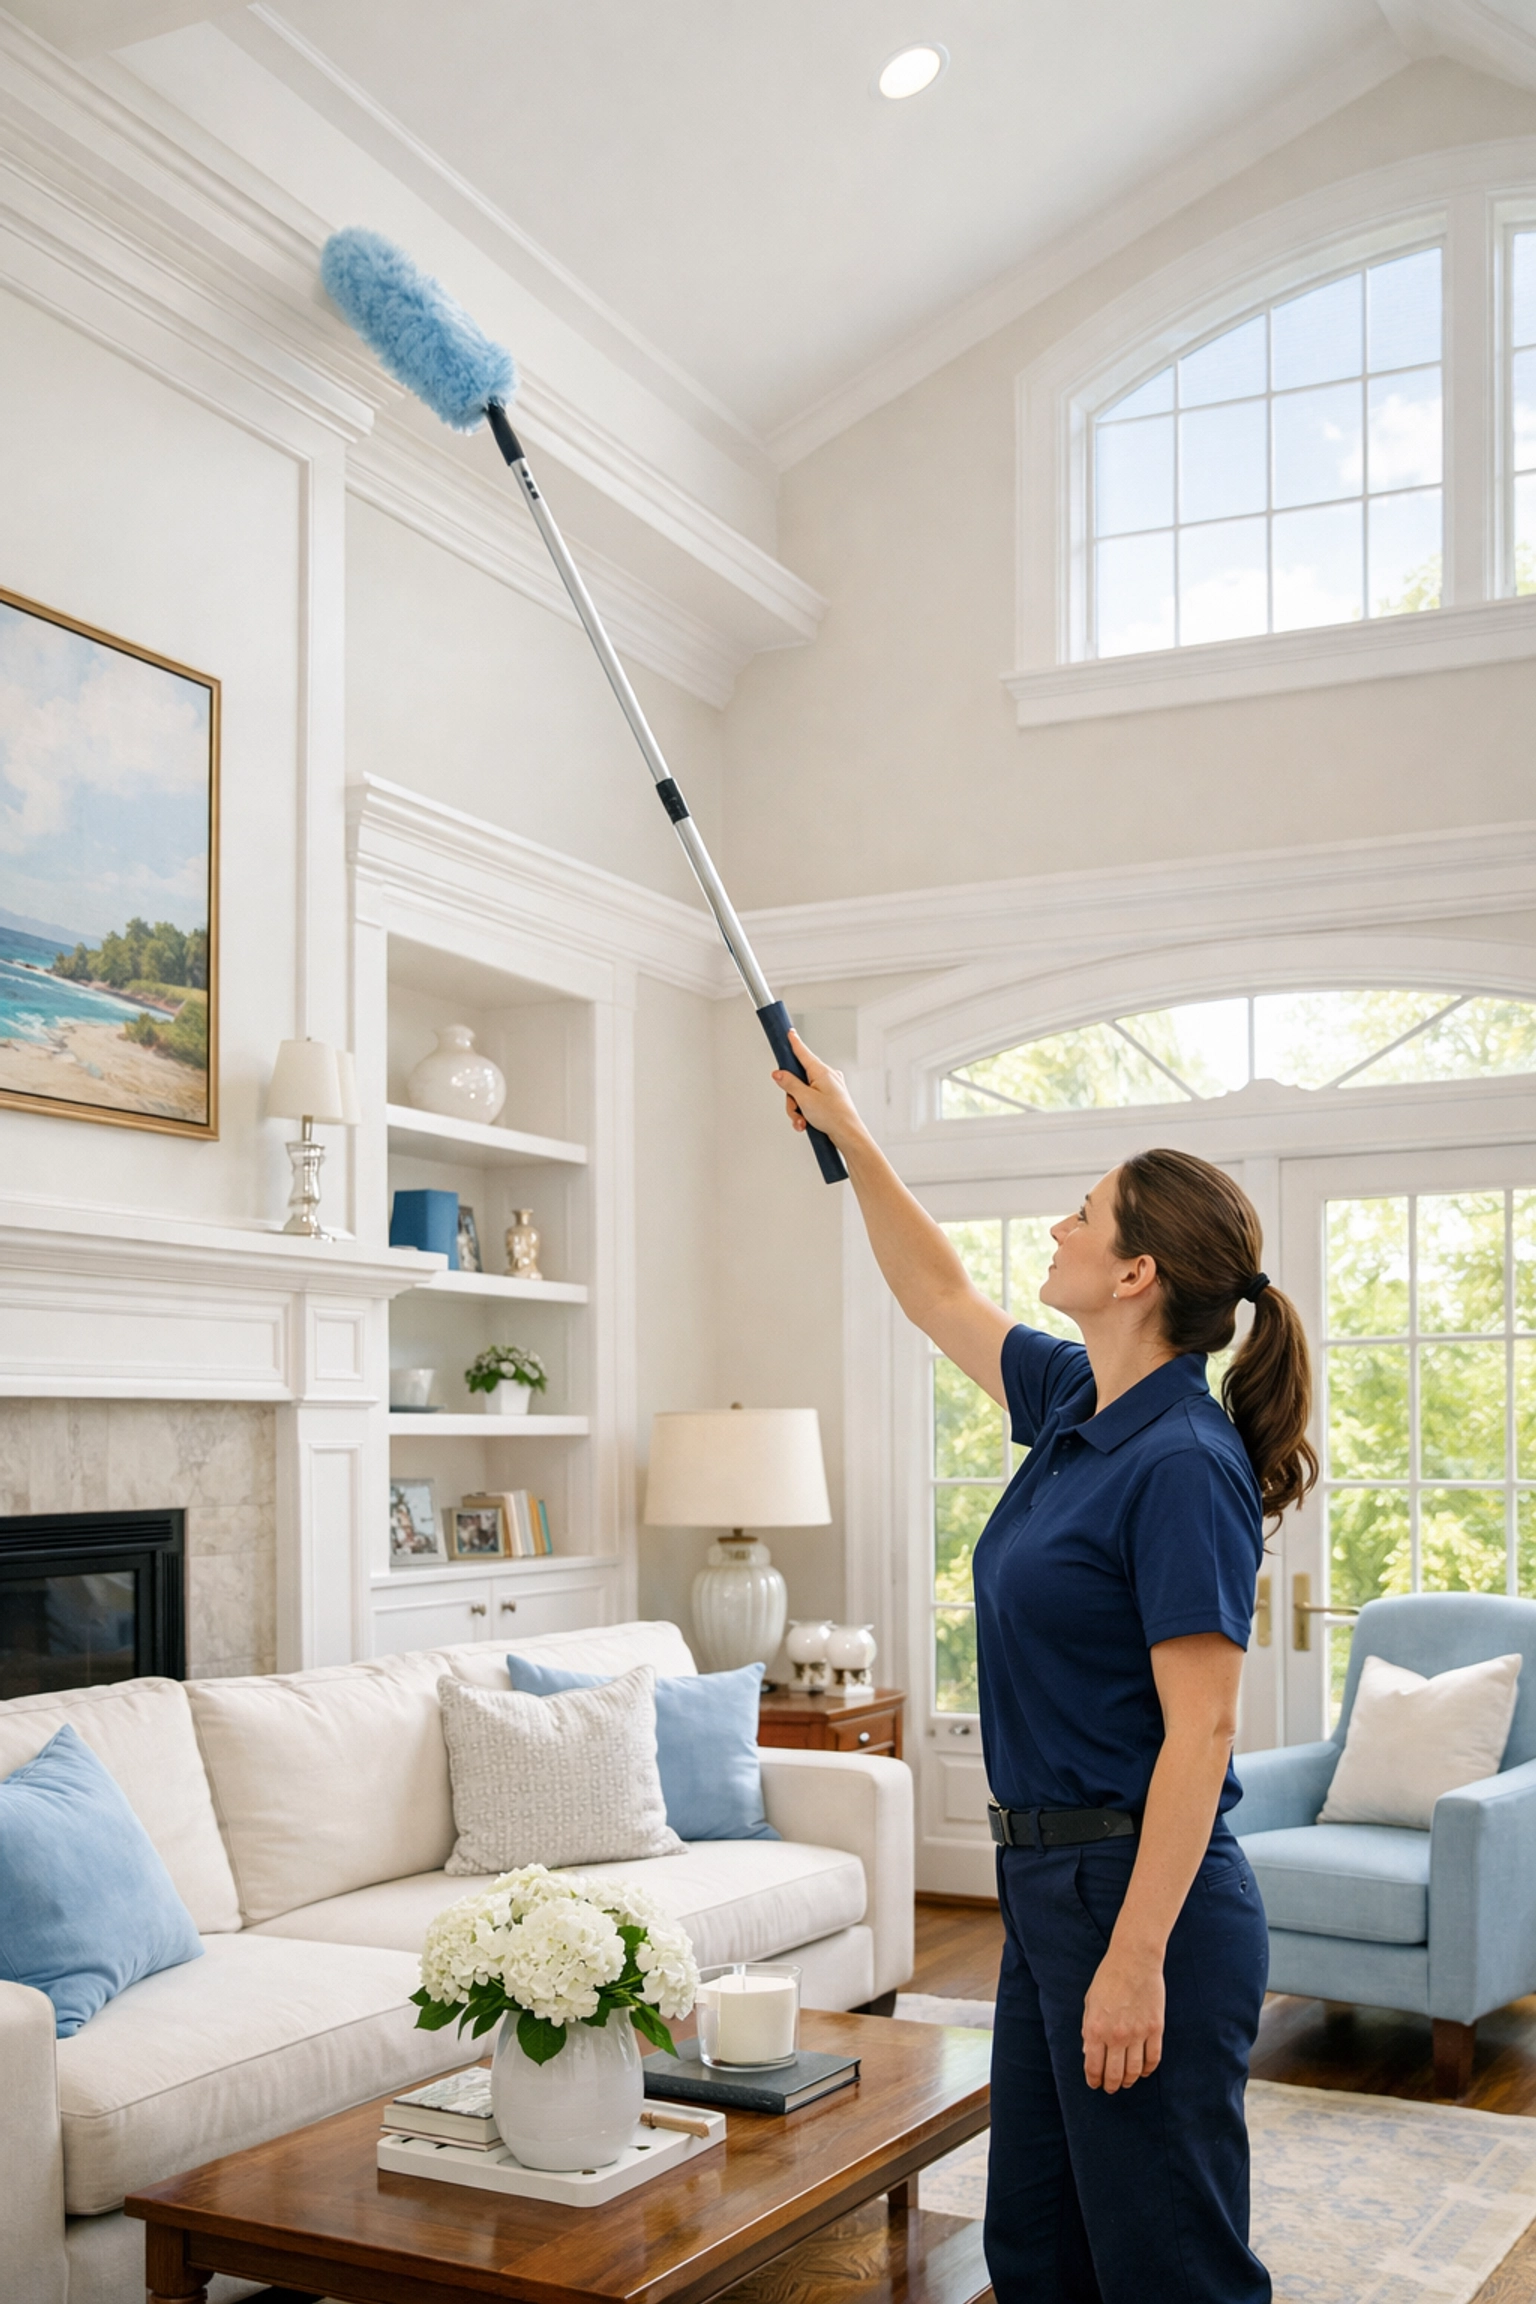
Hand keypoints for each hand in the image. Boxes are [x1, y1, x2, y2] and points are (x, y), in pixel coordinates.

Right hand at [771, 1028, 862, 1147]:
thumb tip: (779, 1073)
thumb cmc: (833, 1116)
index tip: (789, 1032)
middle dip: (792, 1097)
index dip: (794, 1042)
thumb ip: (789, 1084)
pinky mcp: (829, 1100)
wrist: (848, 1135)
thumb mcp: (804, 1098)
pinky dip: (805, 1113)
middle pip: (798, 1079)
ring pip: (802, 1094)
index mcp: (822, 1071)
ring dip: (798, 1109)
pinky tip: (806, 1124)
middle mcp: (827, 1077)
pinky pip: (810, 1102)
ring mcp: (829, 1089)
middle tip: (794, 1108)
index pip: (803, 1052)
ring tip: (802, 1121)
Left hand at [1081, 1946, 1164, 2093]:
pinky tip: (1143, 2070)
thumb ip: (1088, 2029)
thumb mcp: (1090, 2002)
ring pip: (1134, 2071)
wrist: (1134, 1960)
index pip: (1093, 2066)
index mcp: (1095, 2028)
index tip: (1095, 2084)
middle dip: (1110, 2085)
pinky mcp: (1155, 2029)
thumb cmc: (1108, 1978)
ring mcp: (1137, 2034)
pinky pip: (1153, 2059)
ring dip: (1129, 2080)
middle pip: (1114, 2074)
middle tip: (1110, 2088)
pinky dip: (1148, 2070)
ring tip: (1126, 2081)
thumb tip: (1089, 2054)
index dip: (1093, 2079)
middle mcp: (1115, 2035)